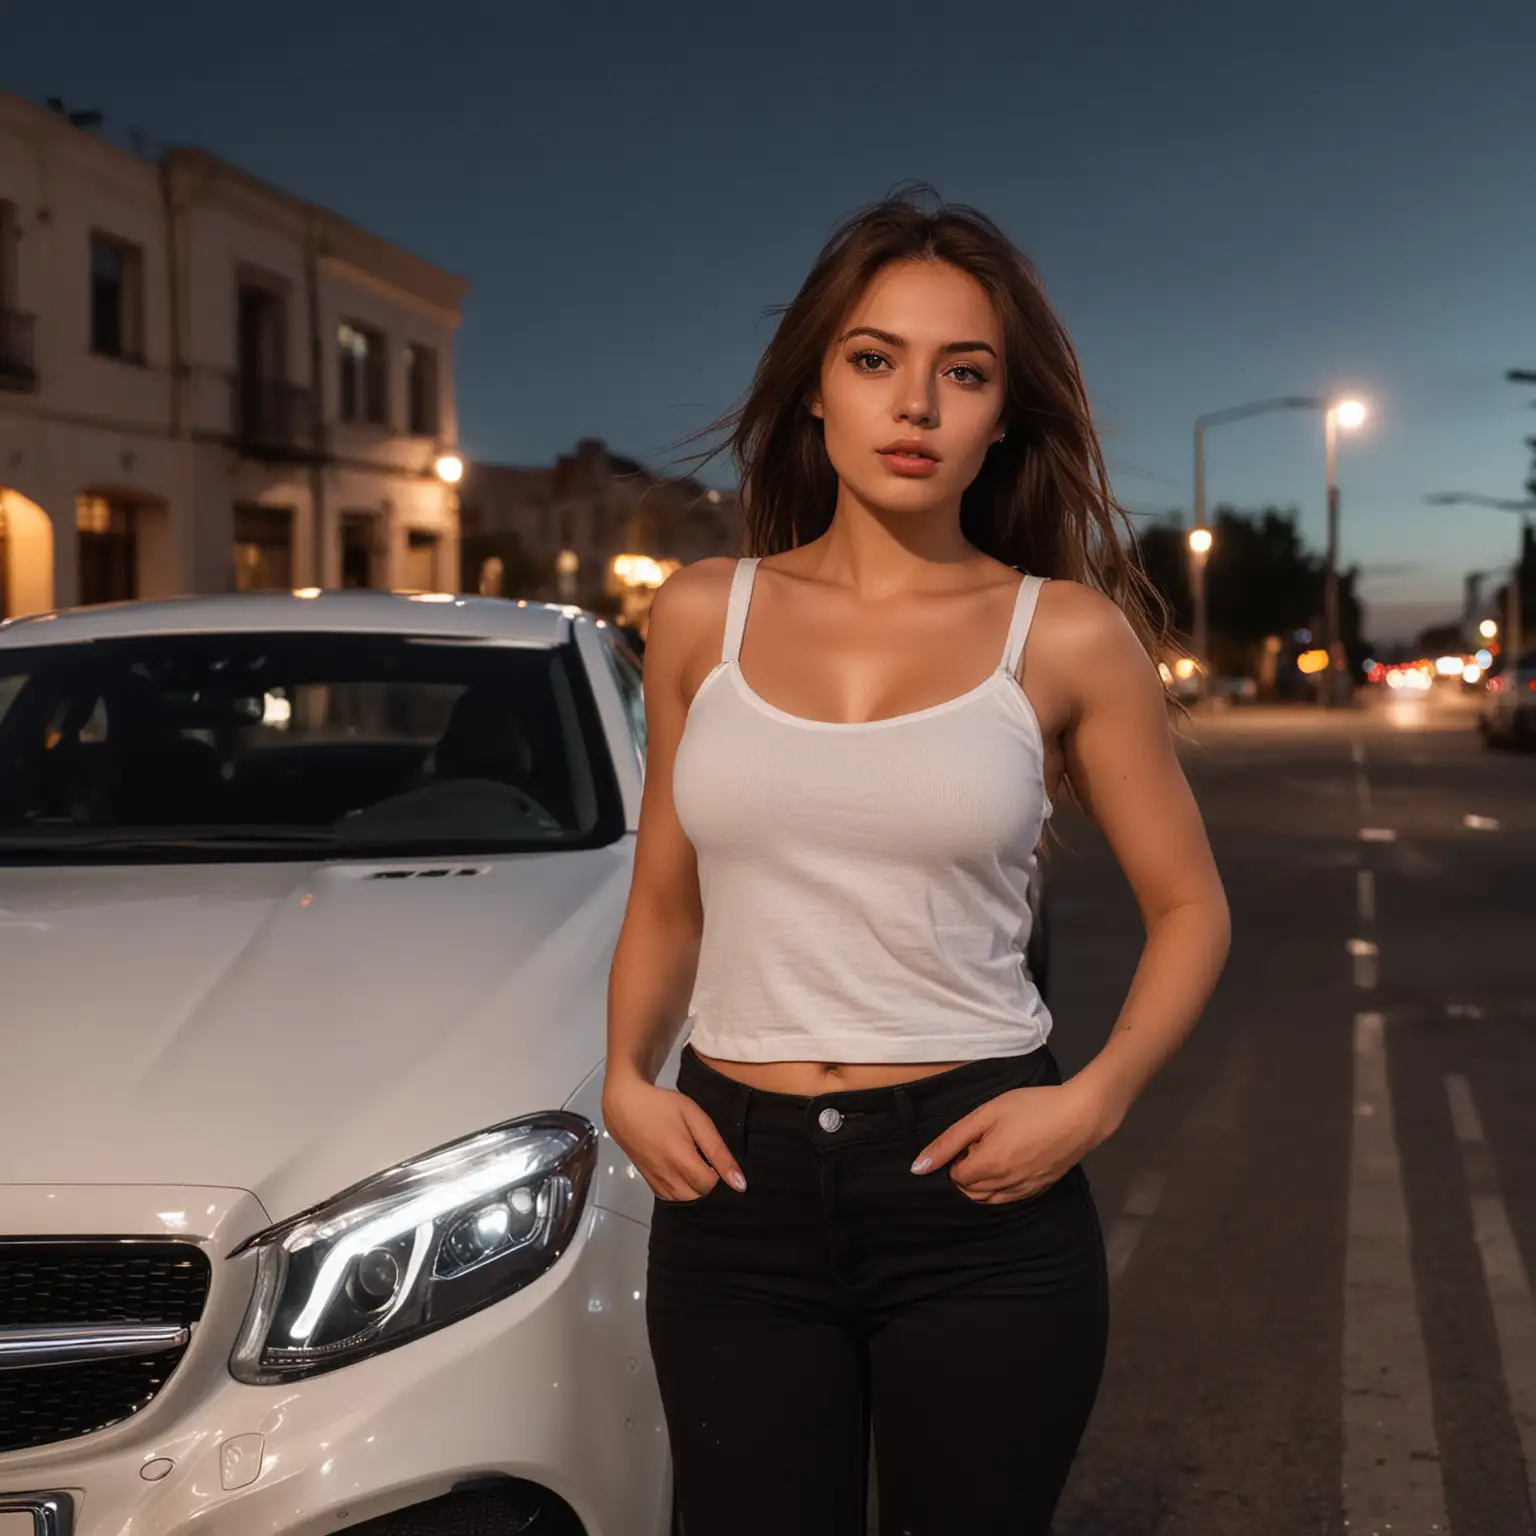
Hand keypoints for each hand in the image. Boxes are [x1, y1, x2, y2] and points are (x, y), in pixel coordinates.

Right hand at [601, 1074, 745, 1203]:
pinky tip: (685, 1173)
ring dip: (697, 1189)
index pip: (712, 1187)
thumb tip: (739, 1184)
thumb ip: (718, 1151)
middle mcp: (668, 1179)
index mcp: (682, 1162)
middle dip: (710, 1185)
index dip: (722, 1175)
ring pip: (685, 1201)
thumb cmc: (663, 1107)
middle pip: (700, 1198)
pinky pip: (671, 1198)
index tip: (721, 1160)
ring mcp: (656, 1183)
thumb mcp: (696, 1119)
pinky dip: (683, 1191)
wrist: (624, 1106)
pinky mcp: (649, 1182)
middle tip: (711, 1162)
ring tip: (699, 1166)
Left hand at [910, 1081, 1109, 1203]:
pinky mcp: (1039, 1190)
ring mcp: (1023, 1191)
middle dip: (967, 1171)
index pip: (954, 1177)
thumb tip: (918, 1167)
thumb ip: (950, 1141)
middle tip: (984, 1143)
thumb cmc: (1031, 1107)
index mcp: (987, 1167)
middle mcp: (1003, 1186)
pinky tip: (1012, 1163)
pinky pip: (1009, 1200)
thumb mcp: (986, 1114)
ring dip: (982, 1183)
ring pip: (988, 1200)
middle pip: (969, 1192)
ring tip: (996, 1152)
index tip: (972, 1138)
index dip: (958, 1157)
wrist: (1080, 1115)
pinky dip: (1000, 1189)